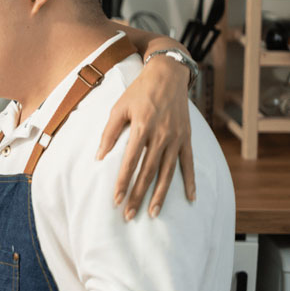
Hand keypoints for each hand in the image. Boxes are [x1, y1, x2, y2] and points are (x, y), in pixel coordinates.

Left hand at [97, 54, 195, 219]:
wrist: (168, 75)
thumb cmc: (138, 92)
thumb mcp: (118, 108)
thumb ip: (109, 133)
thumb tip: (99, 158)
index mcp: (142, 127)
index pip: (130, 161)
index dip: (123, 182)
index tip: (116, 200)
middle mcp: (162, 135)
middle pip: (149, 172)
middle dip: (138, 195)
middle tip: (129, 215)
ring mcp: (177, 138)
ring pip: (168, 172)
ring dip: (160, 195)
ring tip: (152, 213)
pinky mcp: (187, 138)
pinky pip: (189, 163)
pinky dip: (190, 181)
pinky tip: (190, 198)